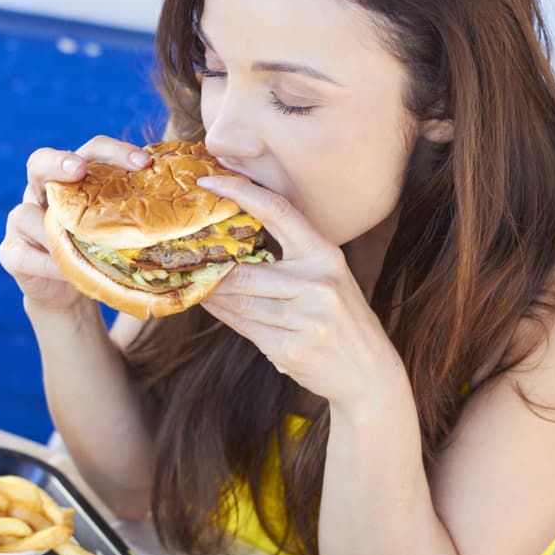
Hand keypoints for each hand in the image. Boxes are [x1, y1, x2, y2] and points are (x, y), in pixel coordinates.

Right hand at [0, 136, 150, 312]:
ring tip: (79, 246)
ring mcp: (20, 221)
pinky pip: (24, 254)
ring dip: (53, 229)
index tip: (143, 162)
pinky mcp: (11, 253)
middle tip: (77, 170)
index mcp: (72, 179)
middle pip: (39, 161)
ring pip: (26, 214)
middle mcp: (41, 191)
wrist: (67, 292)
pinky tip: (66, 272)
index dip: (113, 151)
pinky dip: (47, 264)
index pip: (90, 152)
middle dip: (58, 162)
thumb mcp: (119, 231)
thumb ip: (139, 214)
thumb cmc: (99, 252)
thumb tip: (196, 205)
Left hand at [196, 175, 405, 405]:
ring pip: (240, 302)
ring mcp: (306, 320)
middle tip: (185, 256)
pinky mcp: (291, 350)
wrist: (369, 373)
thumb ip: (291, 258)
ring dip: (212, 294)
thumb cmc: (341, 319)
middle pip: (246, 271)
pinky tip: (211, 305)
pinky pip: (245, 327)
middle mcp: (319, 285)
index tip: (209, 181)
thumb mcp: (327, 278)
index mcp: (326, 256)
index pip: (279, 211)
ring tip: (194, 282)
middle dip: (212, 268)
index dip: (241, 192)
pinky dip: (224, 315)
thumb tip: (233, 241)